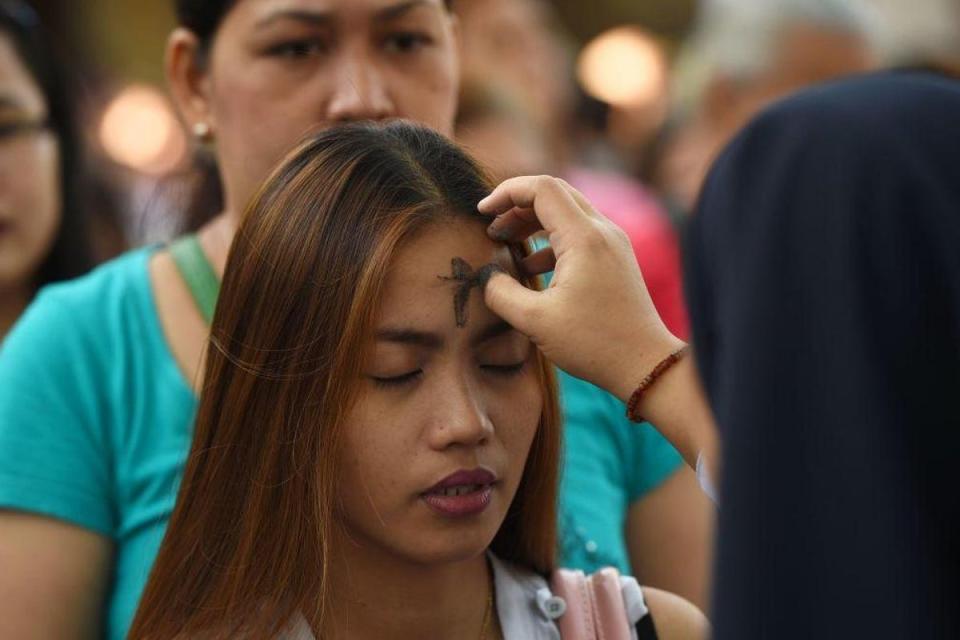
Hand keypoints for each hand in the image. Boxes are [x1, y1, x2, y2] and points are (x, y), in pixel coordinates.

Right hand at [478, 175, 685, 402]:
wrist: (645, 364)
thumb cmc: (594, 343)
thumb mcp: (536, 321)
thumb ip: (501, 293)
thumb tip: (486, 277)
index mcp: (584, 237)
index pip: (542, 188)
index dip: (506, 193)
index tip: (481, 213)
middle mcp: (603, 231)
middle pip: (555, 194)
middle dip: (517, 206)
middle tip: (492, 229)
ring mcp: (613, 243)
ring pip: (567, 212)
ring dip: (533, 223)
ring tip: (506, 245)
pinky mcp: (615, 259)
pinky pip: (578, 234)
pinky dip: (551, 241)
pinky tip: (532, 268)